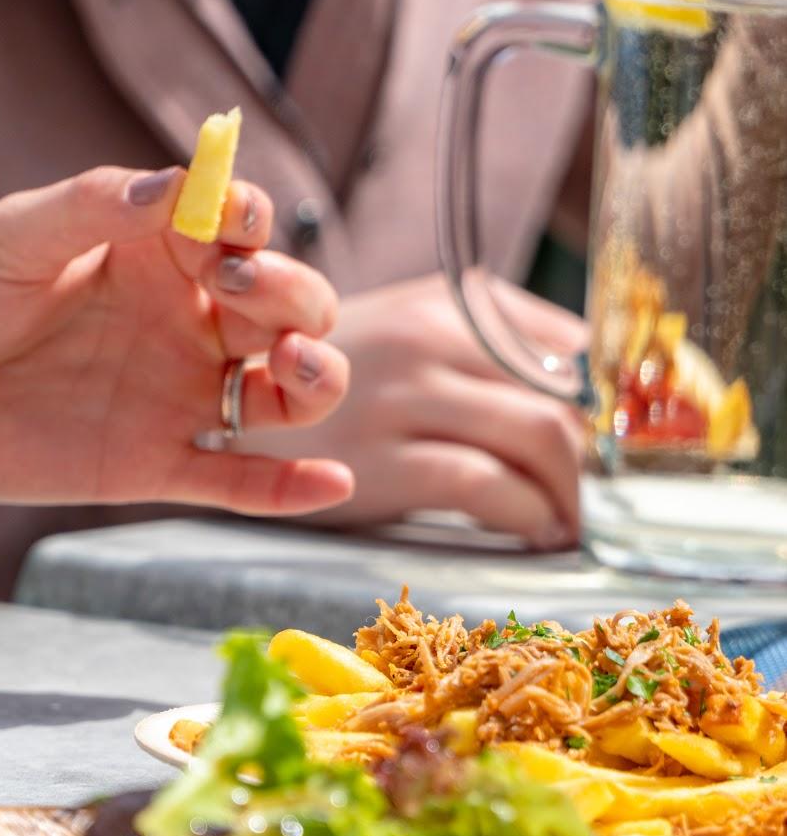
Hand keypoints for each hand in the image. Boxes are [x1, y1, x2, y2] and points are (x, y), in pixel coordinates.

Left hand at [0, 167, 351, 514]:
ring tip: (294, 364)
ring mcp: (177, 398)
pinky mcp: (156, 464)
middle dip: (291, 294)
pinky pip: (239, 480)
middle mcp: (184, 325)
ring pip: (286, 394)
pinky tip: (334, 483)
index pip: (242, 232)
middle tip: (236, 288)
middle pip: (289, 311)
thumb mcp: (10, 237)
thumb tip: (178, 187)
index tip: (227, 225)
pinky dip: (290, 487)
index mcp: (157, 256)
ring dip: (315, 378)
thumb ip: (95, 207)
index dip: (252, 223)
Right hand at [234, 274, 586, 547]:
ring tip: (567, 520)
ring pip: (539, 441)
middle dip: (593, 463)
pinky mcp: (383, 461)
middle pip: (562, 401)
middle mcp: (434, 338)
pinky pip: (487, 488)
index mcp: (450, 305)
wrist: (225, 404)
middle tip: (592, 498)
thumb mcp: (405, 330)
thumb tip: (582, 382)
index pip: (570, 354)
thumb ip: (487, 342)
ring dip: (570, 495)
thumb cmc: (325, 377)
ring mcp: (406, 397)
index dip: (605, 409)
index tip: (611, 449)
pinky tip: (533, 531)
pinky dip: (528, 516)